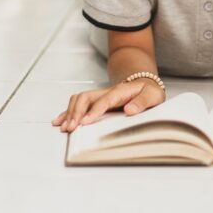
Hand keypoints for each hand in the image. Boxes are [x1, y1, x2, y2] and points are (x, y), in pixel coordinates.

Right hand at [51, 79, 166, 132]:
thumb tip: (130, 110)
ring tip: (63, 127)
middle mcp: (107, 92)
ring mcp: (100, 95)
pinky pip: (78, 104)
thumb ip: (142, 102)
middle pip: (86, 98)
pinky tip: (59, 121)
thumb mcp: (153, 96)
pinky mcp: (96, 101)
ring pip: (79, 99)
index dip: (94, 111)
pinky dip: (67, 112)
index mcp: (120, 91)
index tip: (84, 123)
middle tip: (70, 128)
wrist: (146, 84)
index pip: (104, 101)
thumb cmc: (149, 92)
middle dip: (76, 113)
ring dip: (70, 112)